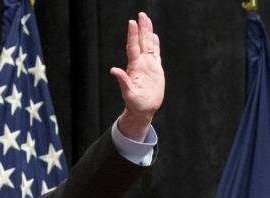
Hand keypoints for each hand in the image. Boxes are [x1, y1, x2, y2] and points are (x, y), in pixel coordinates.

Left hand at [110, 12, 164, 139]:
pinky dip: (155, 44)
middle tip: (141, 14)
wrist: (143, 109)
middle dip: (141, 29)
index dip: (132, 35)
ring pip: (148, 45)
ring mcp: (148, 66)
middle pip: (141, 42)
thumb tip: (114, 70)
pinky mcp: (155, 69)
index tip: (132, 22)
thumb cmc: (135, 104)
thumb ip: (123, 81)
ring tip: (147, 20)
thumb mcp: (128, 93)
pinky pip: (155, 54)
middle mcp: (140, 64)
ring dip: (147, 32)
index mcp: (134, 68)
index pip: (133, 48)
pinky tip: (154, 36)